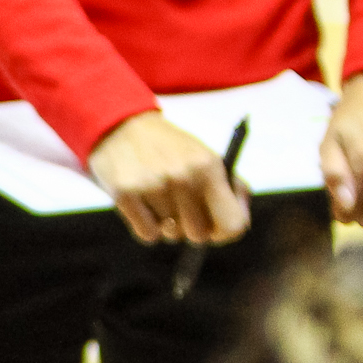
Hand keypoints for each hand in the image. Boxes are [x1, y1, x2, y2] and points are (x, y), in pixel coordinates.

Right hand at [87, 114, 250, 246]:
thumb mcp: (206, 158)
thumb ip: (230, 188)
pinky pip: (147, 235)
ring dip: (165, 223)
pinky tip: (143, 203)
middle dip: (190, 227)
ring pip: (170, 235)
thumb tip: (239, 225)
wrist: (123, 126)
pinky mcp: (126, 194)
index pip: (233, 224)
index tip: (215, 230)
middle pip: (199, 235)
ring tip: (157, 197)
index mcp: (209, 167)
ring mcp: (153, 186)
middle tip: (180, 207)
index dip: (225, 234)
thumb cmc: (171, 149)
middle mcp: (184, 177)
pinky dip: (145, 225)